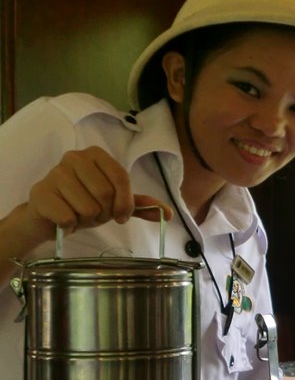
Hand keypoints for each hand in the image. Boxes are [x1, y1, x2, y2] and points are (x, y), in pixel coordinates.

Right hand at [23, 146, 170, 242]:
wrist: (47, 217)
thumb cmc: (82, 204)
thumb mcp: (114, 203)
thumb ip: (140, 205)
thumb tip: (168, 213)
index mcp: (96, 154)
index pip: (122, 178)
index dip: (125, 202)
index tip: (121, 215)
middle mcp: (74, 157)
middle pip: (106, 194)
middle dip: (104, 213)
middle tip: (94, 214)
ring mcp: (54, 173)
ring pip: (88, 208)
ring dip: (87, 220)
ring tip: (78, 214)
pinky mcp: (40, 193)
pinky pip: (68, 217)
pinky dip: (70, 225)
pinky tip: (63, 219)